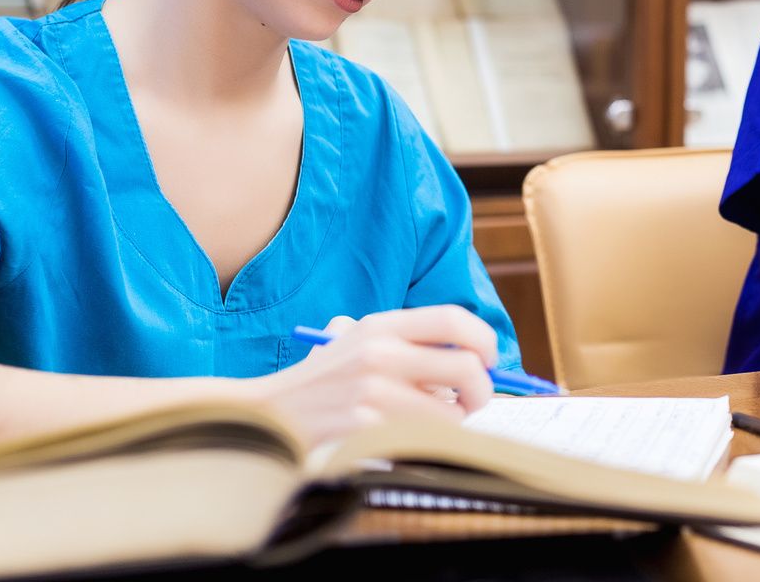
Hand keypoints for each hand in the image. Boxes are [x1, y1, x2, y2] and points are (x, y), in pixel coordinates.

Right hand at [247, 305, 496, 445]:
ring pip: (450, 411)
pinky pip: (422, 437)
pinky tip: (405, 434)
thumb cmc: (323, 380)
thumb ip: (404, 340)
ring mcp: (372, 390)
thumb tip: (471, 356)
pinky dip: (424, 439)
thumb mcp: (354, 340)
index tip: (489, 358)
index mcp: (380, 325)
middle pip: (465, 366)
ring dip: (451, 421)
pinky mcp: (364, 426)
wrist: (270, 412)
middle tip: (475, 400)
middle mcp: (379, 352)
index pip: (452, 319)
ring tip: (431, 420)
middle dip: (482, 389)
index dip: (483, 339)